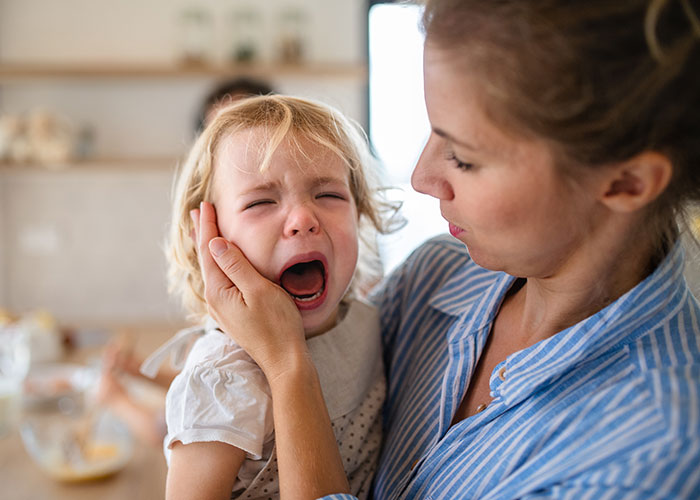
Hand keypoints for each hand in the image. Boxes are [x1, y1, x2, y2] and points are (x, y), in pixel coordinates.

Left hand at [191, 202, 306, 380]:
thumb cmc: (277, 325)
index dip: (208, 226)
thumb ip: (236, 266)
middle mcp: (216, 300)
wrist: (284, 360)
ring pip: (212, 270)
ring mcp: (223, 309)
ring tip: (202, 231)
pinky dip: (218, 263)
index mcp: (219, 291)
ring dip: (209, 248)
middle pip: (206, 259)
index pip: (210, 250)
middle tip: (197, 211)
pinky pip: (219, 280)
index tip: (205, 206)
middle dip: (203, 234)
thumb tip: (215, 243)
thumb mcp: (259, 290)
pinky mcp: (233, 314)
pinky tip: (219, 262)